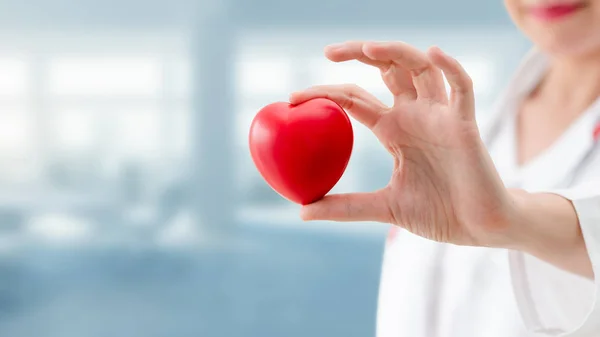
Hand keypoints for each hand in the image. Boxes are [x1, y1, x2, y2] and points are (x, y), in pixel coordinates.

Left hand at [290, 41, 515, 247]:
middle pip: (386, 70)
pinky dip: (450, 68)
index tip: (293, 97)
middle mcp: (415, 115)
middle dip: (359, 54)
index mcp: (393, 130)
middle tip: (328, 51)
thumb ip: (346, 206)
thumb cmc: (438, 213)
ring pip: (420, 68)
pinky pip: (461, 88)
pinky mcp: (465, 125)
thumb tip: (303, 212)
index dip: (326, 93)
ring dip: (396, 53)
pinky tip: (433, 53)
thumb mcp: (384, 208)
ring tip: (368, 48)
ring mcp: (440, 116)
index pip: (355, 100)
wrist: (479, 228)